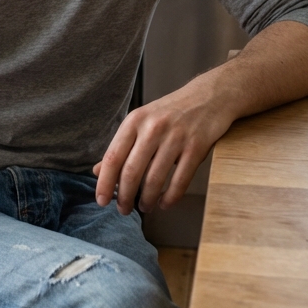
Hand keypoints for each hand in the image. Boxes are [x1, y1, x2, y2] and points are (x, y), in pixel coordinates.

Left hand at [92, 82, 232, 215]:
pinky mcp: (196, 147)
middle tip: (123, 211)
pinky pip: (180, 180)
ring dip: (147, 199)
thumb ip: (121, 146)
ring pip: (154, 179)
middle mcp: (152, 128)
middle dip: (125, 197)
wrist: (209, 96)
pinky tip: (165, 203)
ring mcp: (175, 137)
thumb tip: (98, 172)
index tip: (101, 201)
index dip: (105, 183)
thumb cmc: (171, 112)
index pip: (113, 157)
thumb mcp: (142, 121)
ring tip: (145, 207)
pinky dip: (170, 197)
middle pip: (131, 171)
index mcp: (134, 121)